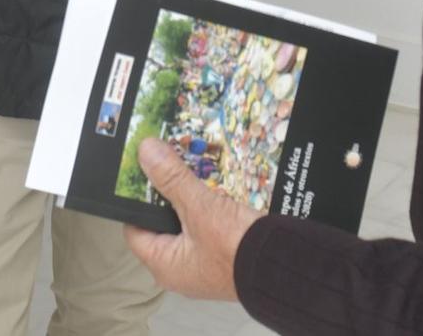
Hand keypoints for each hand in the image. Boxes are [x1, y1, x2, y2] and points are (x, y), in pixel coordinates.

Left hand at [124, 138, 263, 301]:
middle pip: (163, 225)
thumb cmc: (236, 249)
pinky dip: (210, 209)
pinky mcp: (226, 257)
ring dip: (191, 200)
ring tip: (192, 170)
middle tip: (168, 164)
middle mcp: (182, 270)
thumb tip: (146, 152)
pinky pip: (210, 229)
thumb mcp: (200, 208)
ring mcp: (205, 265)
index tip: (141, 174)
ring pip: (189, 225)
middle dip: (167, 196)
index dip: (136, 203)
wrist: (286, 268)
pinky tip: (217, 188)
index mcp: (165, 265)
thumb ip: (172, 179)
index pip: (135, 230)